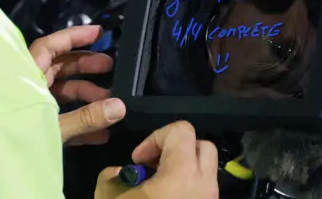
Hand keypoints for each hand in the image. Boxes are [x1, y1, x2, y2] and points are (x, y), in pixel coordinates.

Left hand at [29, 25, 125, 144]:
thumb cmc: (14, 135)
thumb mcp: (53, 125)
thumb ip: (86, 117)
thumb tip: (119, 106)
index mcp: (27, 76)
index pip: (51, 46)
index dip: (74, 37)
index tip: (98, 32)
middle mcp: (28, 85)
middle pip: (60, 67)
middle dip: (87, 68)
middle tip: (111, 68)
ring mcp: (31, 104)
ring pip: (62, 92)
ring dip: (87, 98)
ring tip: (110, 107)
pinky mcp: (34, 124)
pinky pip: (59, 116)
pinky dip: (79, 121)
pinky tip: (100, 134)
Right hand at [95, 121, 218, 198]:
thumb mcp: (109, 198)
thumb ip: (111, 176)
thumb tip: (118, 173)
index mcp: (183, 172)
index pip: (181, 130)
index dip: (155, 137)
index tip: (138, 159)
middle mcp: (205, 182)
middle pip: (202, 145)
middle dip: (176, 150)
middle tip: (153, 166)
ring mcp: (211, 198)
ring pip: (205, 169)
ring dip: (181, 169)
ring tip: (157, 186)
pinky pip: (203, 189)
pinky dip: (186, 187)